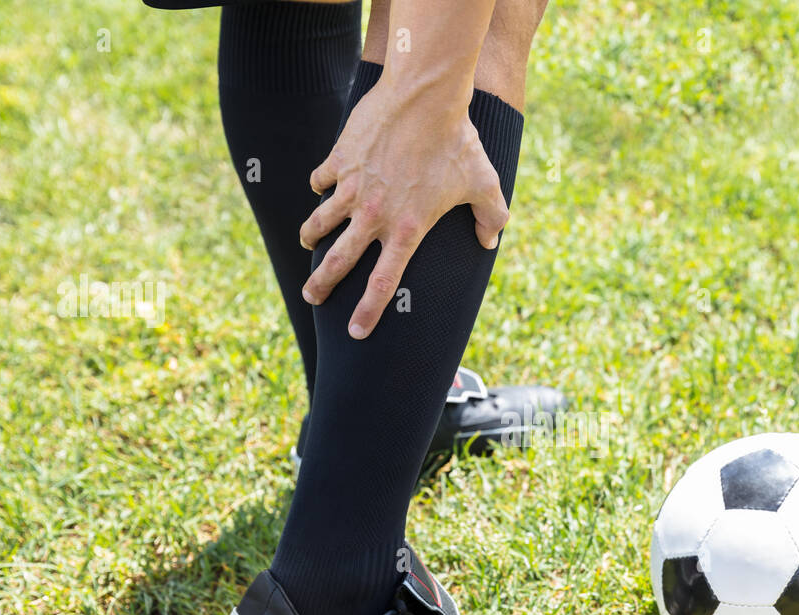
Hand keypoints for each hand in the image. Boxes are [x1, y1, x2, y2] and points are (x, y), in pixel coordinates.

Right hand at [300, 81, 509, 338]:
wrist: (425, 97)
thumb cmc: (458, 142)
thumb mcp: (485, 183)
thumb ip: (492, 217)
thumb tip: (490, 240)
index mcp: (406, 230)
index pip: (383, 284)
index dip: (367, 312)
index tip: (355, 332)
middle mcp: (374, 216)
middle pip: (339, 262)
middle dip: (321, 285)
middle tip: (310, 298)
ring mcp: (353, 188)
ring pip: (320, 222)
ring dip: (311, 236)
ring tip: (306, 243)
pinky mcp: (340, 159)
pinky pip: (322, 180)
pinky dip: (320, 186)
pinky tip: (322, 187)